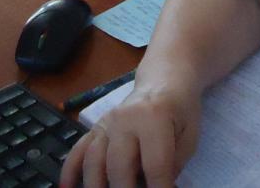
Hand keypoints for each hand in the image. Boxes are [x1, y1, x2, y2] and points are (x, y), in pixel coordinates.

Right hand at [59, 84, 201, 187]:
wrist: (162, 82)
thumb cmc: (180, 111)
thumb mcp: (189, 137)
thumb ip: (174, 166)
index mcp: (154, 118)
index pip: (155, 165)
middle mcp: (124, 120)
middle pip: (119, 167)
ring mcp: (106, 123)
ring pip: (94, 162)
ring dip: (95, 186)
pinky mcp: (95, 127)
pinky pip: (78, 150)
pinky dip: (69, 171)